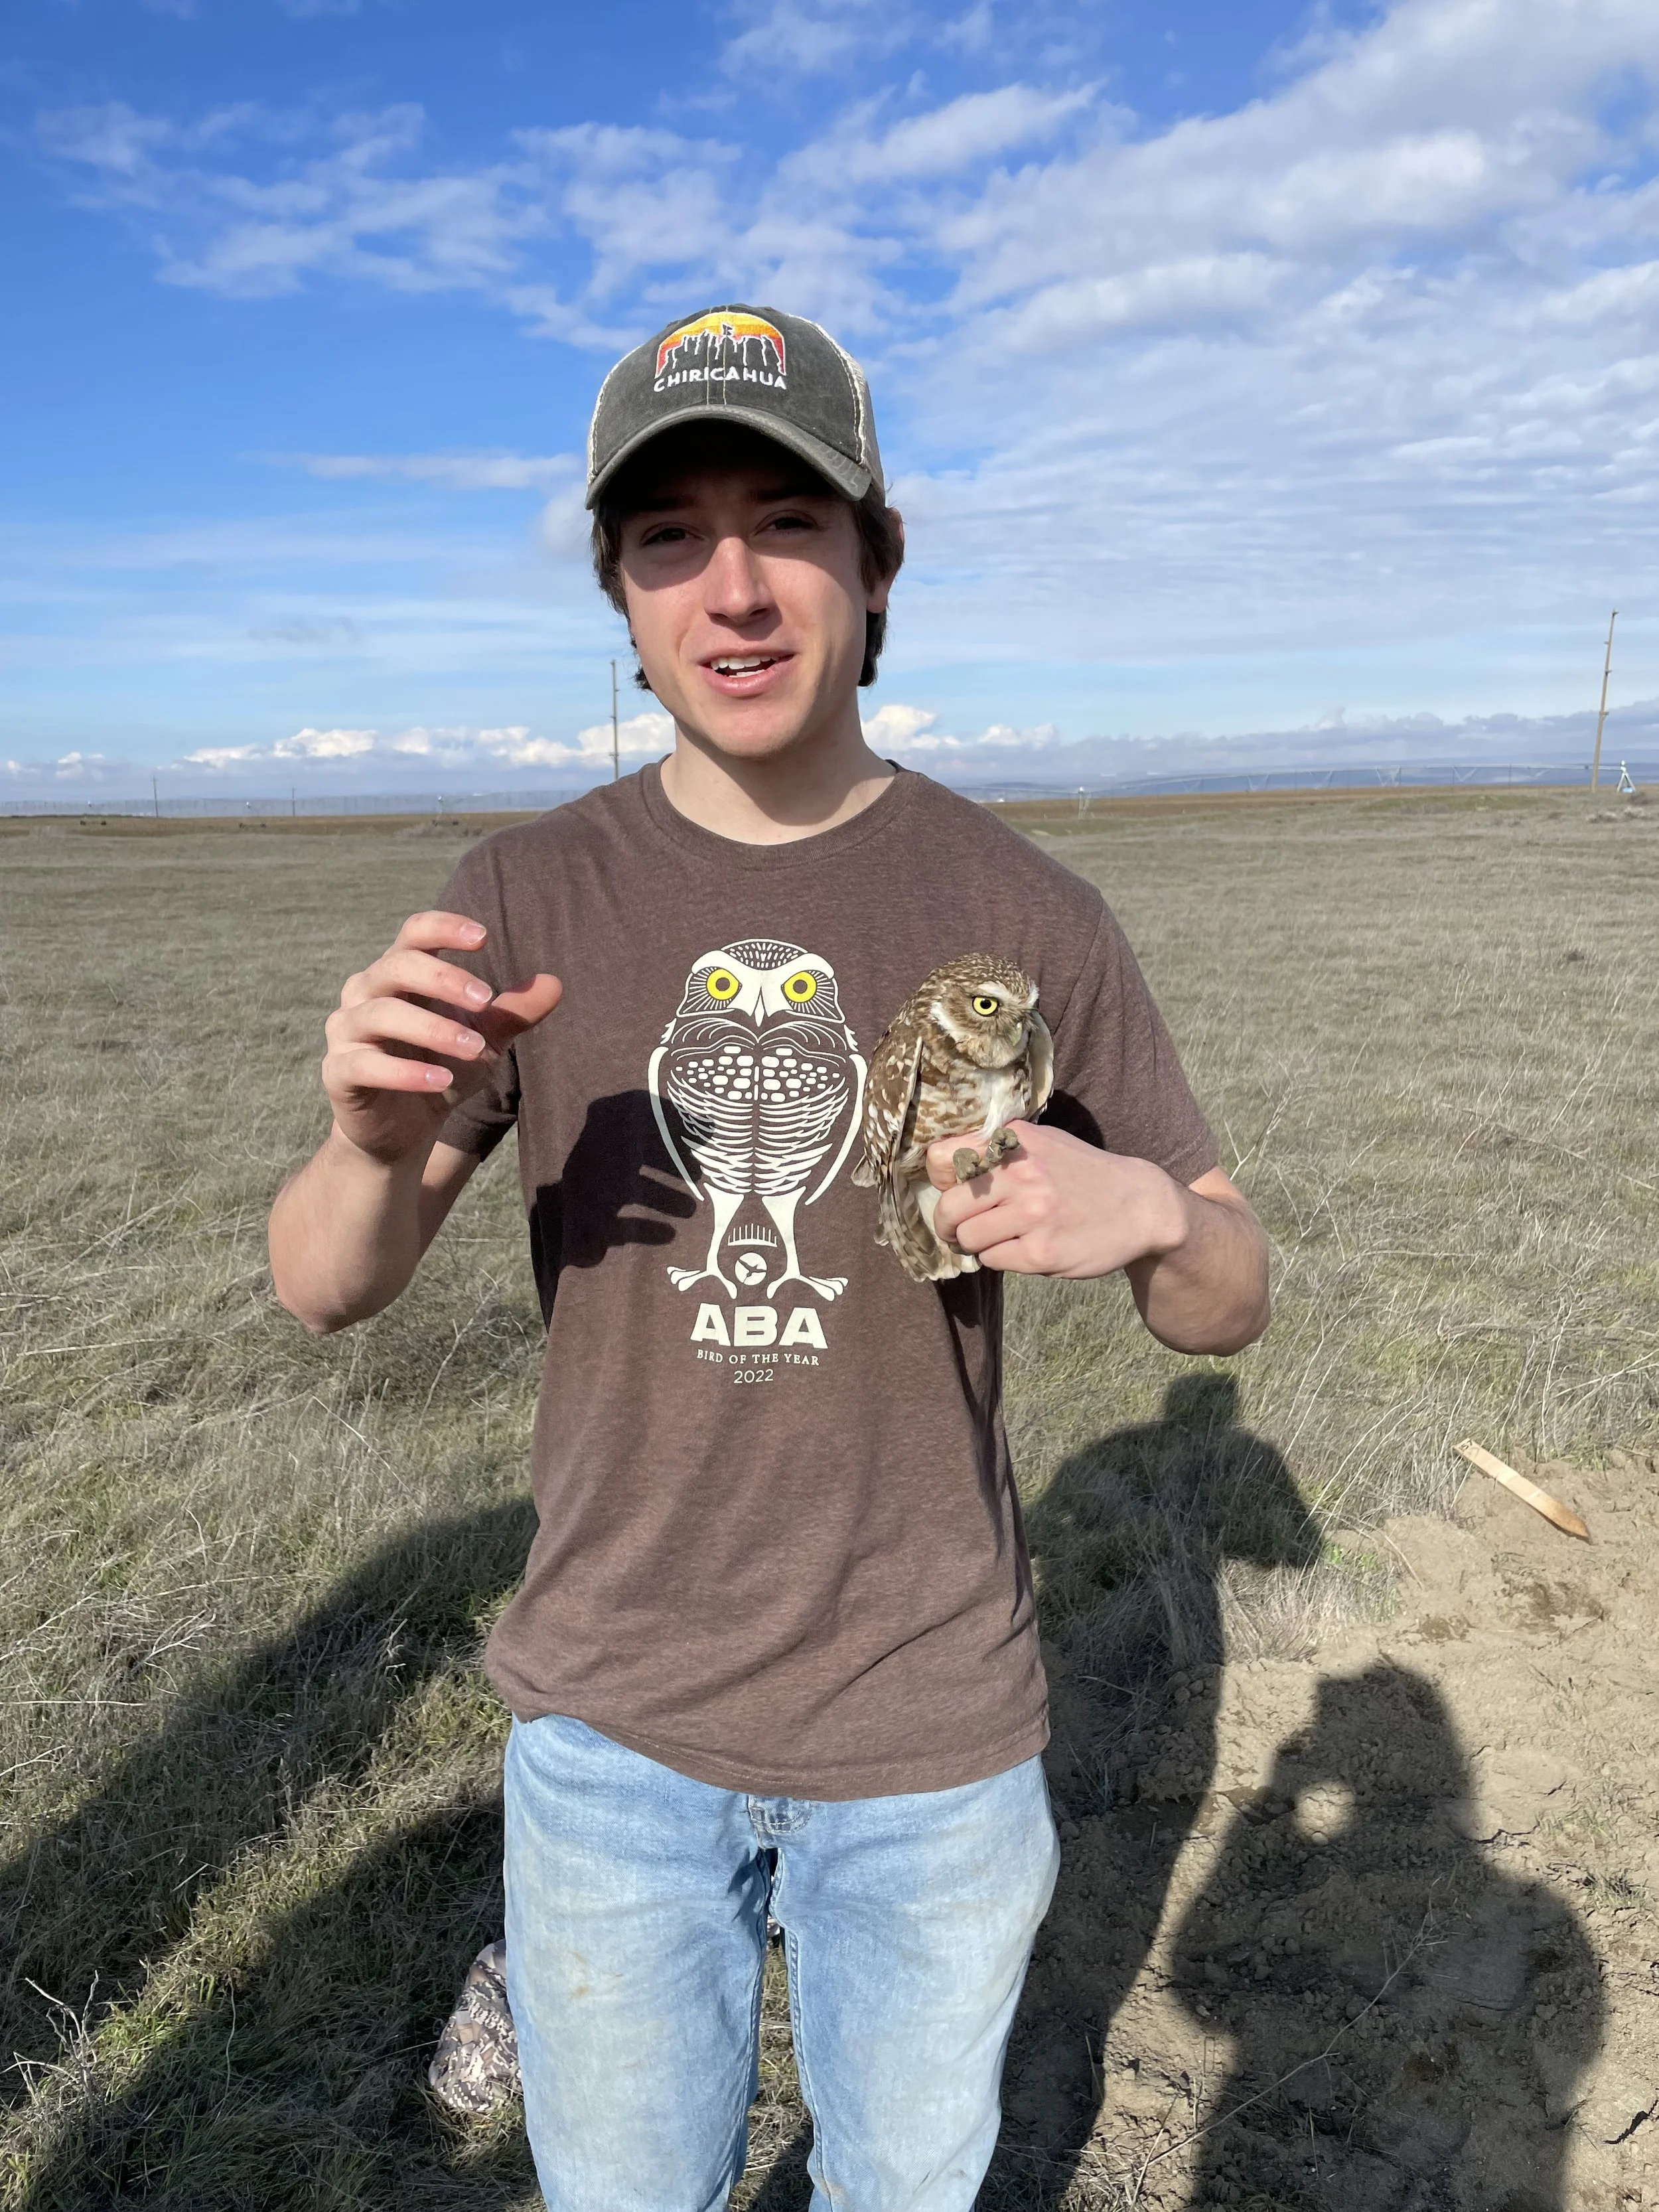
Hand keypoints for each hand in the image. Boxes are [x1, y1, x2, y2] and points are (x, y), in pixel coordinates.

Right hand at [322, 911, 560, 1166]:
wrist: (402, 1132)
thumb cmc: (440, 1069)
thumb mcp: (483, 1040)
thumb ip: (512, 1013)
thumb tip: (555, 982)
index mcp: (398, 974)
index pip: (413, 934)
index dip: (443, 928)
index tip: (483, 938)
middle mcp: (365, 993)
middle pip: (397, 967)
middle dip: (444, 980)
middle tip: (485, 1000)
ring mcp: (347, 1032)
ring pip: (381, 1014)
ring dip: (432, 1028)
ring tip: (475, 1049)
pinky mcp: (338, 1073)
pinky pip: (365, 1065)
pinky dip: (406, 1073)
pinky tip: (442, 1080)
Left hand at [925, 1120, 1186, 1278]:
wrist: (1139, 1207)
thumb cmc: (1081, 1175)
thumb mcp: (1042, 1143)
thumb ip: (997, 1149)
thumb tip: (941, 1167)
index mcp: (1015, 1141)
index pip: (942, 1159)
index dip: (940, 1181)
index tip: (952, 1191)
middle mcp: (1021, 1173)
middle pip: (948, 1207)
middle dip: (947, 1224)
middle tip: (958, 1230)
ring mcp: (1032, 1214)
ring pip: (968, 1238)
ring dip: (976, 1244)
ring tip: (998, 1238)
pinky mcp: (1041, 1252)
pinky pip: (993, 1260)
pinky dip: (1000, 1258)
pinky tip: (1023, 1248)